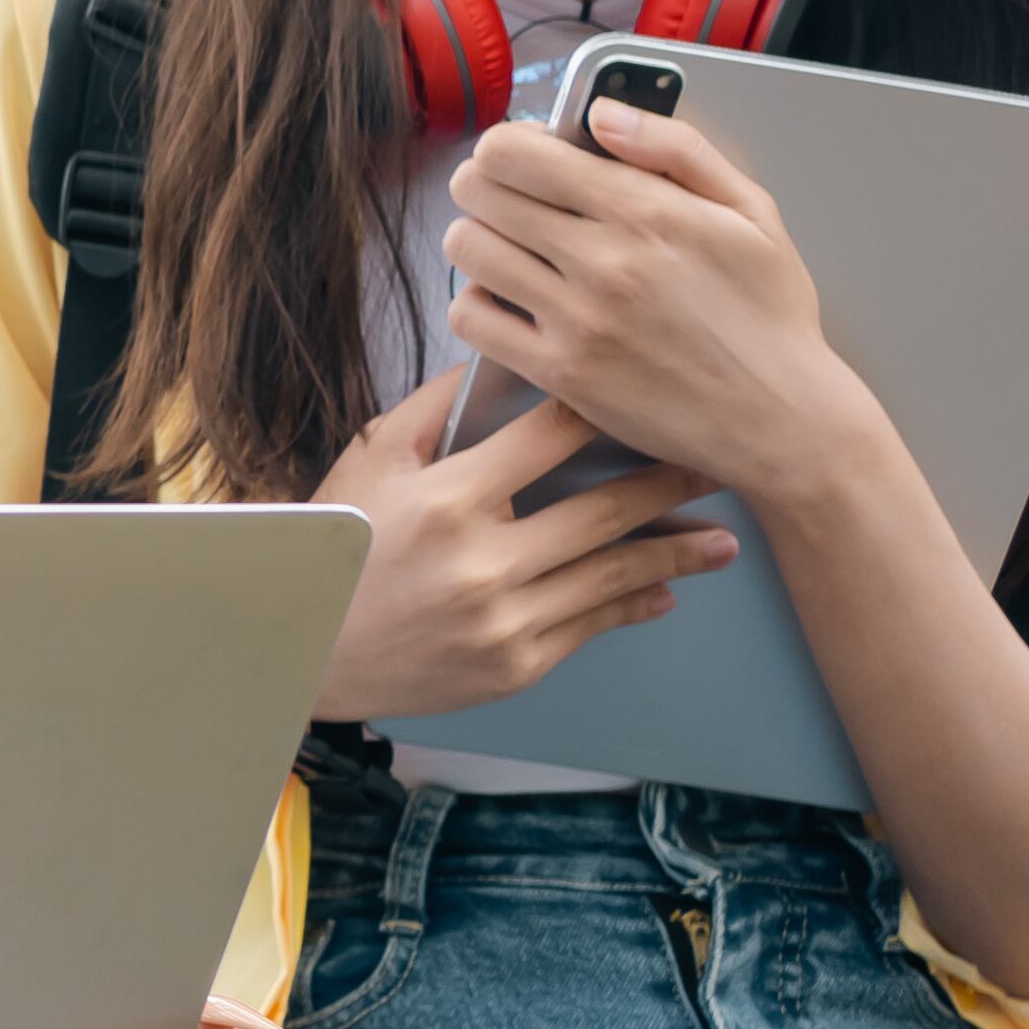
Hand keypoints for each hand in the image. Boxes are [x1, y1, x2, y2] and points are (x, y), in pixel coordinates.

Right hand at [308, 374, 734, 721]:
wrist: (304, 650)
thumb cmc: (337, 544)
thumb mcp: (371, 460)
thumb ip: (434, 411)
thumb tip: (500, 363)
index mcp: (449, 499)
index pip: (550, 438)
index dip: (603, 410)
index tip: (646, 394)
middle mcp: (485, 561)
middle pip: (604, 510)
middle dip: (669, 482)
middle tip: (718, 462)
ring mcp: (506, 619)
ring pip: (612, 574)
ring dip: (676, 553)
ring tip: (723, 539)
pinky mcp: (515, 665)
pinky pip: (592, 625)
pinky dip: (634, 604)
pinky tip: (665, 588)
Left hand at [443, 103, 865, 503]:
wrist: (783, 420)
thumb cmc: (770, 316)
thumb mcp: (751, 211)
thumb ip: (675, 148)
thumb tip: (603, 112)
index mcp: (644, 210)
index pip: (511, 151)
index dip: (507, 146)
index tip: (528, 158)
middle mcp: (602, 261)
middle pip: (476, 191)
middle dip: (486, 185)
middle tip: (513, 200)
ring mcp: (576, 320)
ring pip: (466, 249)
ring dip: (479, 240)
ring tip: (514, 249)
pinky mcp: (560, 373)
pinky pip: (471, 319)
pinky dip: (477, 304)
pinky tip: (511, 301)